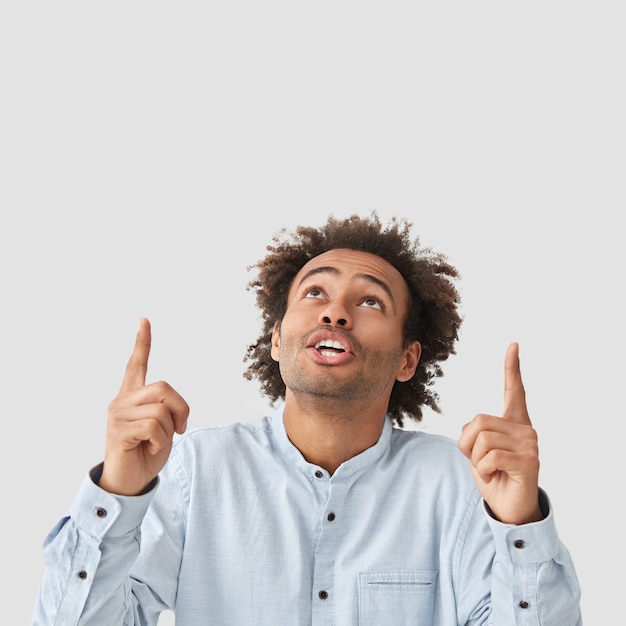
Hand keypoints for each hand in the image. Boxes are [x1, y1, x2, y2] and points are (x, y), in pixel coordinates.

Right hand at [99, 318, 189, 495]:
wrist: (129, 482)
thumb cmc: (146, 453)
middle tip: (179, 429)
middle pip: (164, 388)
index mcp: (132, 397)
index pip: (136, 364)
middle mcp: (121, 401)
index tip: (144, 320)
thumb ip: (166, 408)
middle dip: (181, 409)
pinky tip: (149, 449)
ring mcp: (118, 414)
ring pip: (161, 409)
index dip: (142, 342)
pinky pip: (155, 426)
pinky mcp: (118, 430)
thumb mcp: (164, 427)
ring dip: (170, 430)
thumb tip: (172, 406)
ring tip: (157, 443)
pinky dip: (162, 441)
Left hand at [458, 343, 541, 524]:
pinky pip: (489, 457)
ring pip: (481, 439)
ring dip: (475, 459)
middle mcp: (526, 429)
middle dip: (468, 444)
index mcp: (514, 423)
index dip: (512, 368)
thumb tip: (473, 425)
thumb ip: (476, 431)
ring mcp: (530, 444)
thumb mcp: (478, 450)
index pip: (514, 391)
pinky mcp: (529, 460)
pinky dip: (483, 470)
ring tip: (491, 470)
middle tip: (481, 462)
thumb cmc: (494, 477)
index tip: (513, 345)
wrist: (509, 509)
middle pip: (478, 421)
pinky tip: (496, 477)